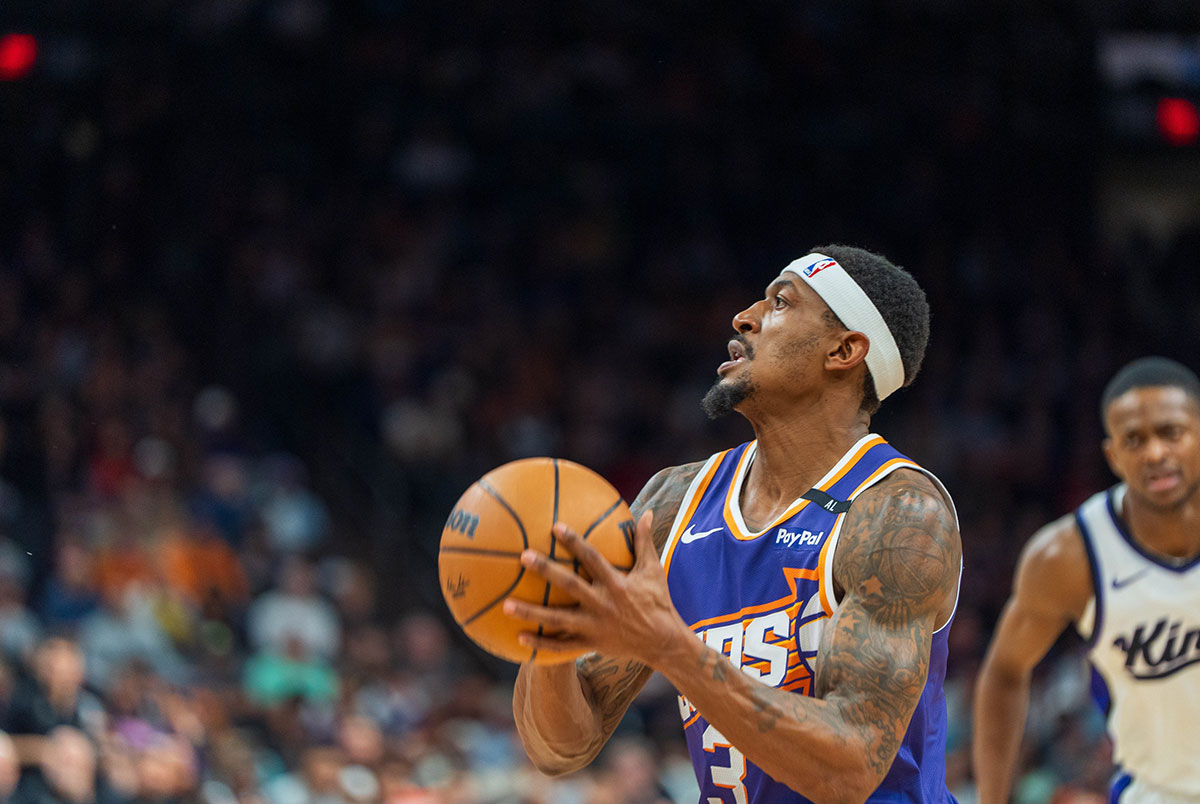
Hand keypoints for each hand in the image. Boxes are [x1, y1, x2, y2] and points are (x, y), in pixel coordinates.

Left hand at [503, 511, 690, 664]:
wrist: (663, 642)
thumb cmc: (657, 601)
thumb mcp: (653, 570)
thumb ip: (645, 541)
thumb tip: (647, 511)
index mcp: (617, 583)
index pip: (592, 558)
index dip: (574, 542)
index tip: (555, 527)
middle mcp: (603, 604)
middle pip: (570, 585)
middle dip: (546, 570)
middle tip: (523, 557)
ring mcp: (594, 626)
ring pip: (558, 619)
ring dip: (532, 613)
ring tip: (506, 605)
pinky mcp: (590, 644)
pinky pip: (562, 646)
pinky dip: (541, 643)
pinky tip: (518, 638)